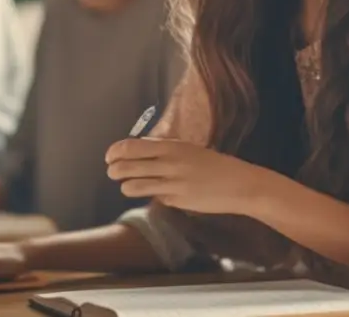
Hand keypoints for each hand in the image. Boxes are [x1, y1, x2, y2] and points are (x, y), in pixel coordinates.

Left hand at [104, 138, 271, 215]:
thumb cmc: (213, 165)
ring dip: (126, 186)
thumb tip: (138, 150)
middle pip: (128, 166)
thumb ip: (163, 150)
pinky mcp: (177, 201)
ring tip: (128, 186)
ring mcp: (172, 184)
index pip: (132, 147)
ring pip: (134, 186)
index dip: (115, 152)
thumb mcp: (188, 150)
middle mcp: (169, 163)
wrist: (239, 184)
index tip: (109, 157)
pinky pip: (155, 198)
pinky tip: (160, 194)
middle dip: (114, 171)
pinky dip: (153, 196)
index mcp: (171, 147)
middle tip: (112, 173)